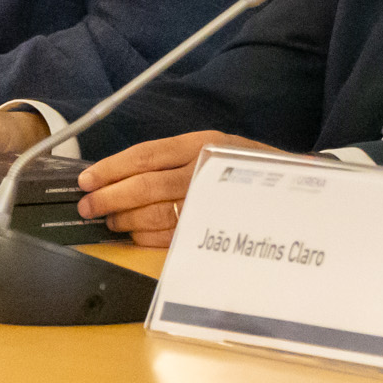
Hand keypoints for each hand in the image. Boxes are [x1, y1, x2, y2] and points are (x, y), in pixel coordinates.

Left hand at [74, 131, 282, 246]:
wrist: (295, 189)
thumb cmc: (245, 167)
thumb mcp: (212, 147)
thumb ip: (172, 157)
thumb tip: (119, 173)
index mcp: (201, 144)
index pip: (145, 156)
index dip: (110, 169)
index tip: (86, 179)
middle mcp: (205, 170)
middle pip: (145, 185)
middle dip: (109, 197)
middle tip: (88, 205)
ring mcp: (211, 201)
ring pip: (155, 214)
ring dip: (125, 219)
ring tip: (110, 219)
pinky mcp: (214, 228)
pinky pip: (171, 236)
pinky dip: (146, 237)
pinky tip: (135, 234)